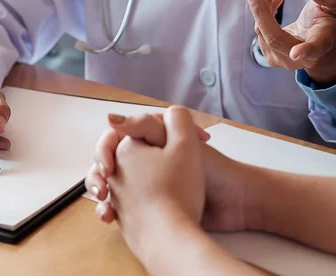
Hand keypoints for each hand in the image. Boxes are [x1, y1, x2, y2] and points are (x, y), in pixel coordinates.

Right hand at [85, 112, 258, 232]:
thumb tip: (110, 119)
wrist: (235, 204)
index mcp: (155, 138)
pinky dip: (110, 208)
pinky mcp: (149, 204)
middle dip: (101, 169)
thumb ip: (143, 126)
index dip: (108, 146)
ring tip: (103, 199)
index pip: (118, 135)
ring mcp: (147, 181)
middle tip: (105, 182)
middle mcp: (149, 157)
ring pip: (111, 181)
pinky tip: (109, 216)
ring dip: (100, 188)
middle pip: (110, 158)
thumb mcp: (176, 142)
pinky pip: (119, 202)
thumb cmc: (212, 172)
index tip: (108, 163)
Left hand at [245, 0, 335, 86]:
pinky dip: (262, 12)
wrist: (320, 42)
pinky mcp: (270, 56)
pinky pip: (259, 31)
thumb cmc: (328, 22)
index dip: (306, 50)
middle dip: (262, 13)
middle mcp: (301, 57)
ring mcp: (282, 59)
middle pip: (275, 38)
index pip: (315, 48)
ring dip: (263, 6)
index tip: (296, 53)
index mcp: (322, 44)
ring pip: (263, 31)